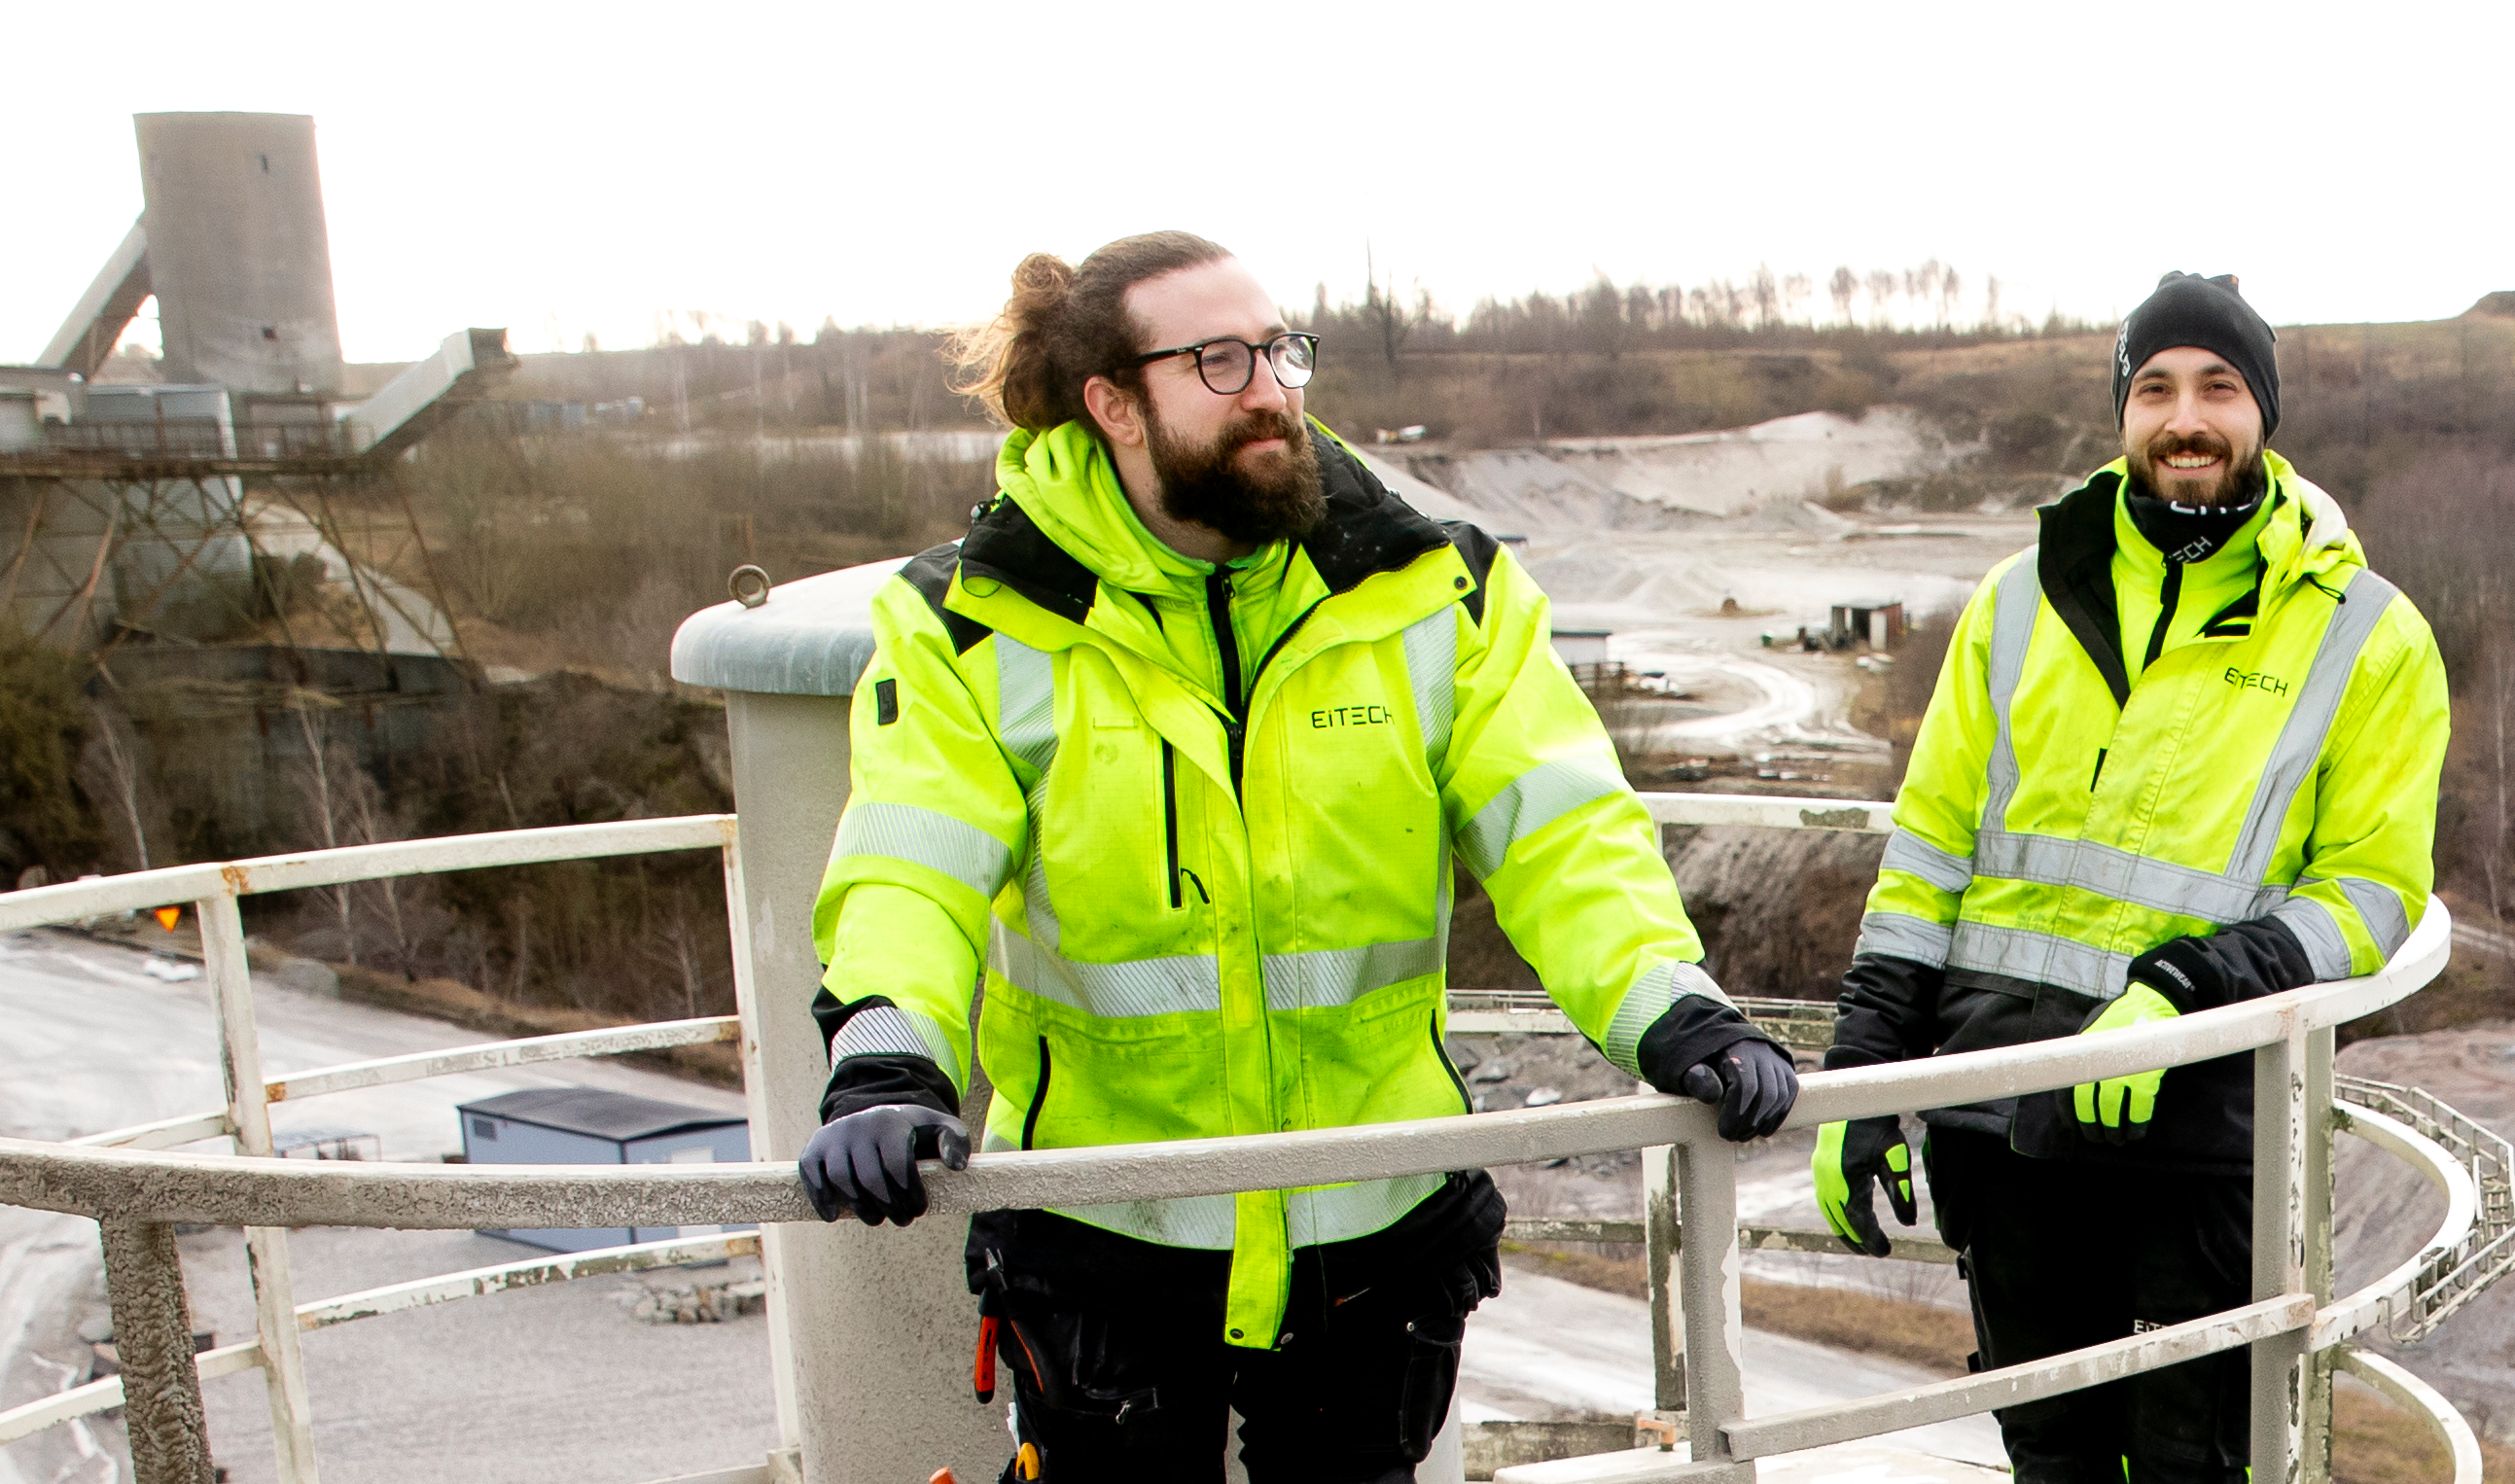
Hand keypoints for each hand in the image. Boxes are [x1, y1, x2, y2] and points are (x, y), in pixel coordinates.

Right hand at [797, 1104, 968, 1225]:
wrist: (874, 1117)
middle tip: (902, 1220)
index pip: (898, 1165)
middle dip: (889, 1206)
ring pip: (842, 1179)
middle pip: (871, 1177)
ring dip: (860, 1208)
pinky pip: (812, 1175)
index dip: (910, 1194)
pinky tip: (834, 1216)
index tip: (919, 1210)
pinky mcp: (813, 1148)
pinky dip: (820, 1197)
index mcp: (890, 1121)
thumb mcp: (941, 1128)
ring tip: (876, 1219)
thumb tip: (955, 1167)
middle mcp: (858, 1126)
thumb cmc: (913, 1132)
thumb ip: (956, 1142)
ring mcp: (833, 1136)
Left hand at [1675, 1038, 1798, 1140]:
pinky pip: (1789, 1095)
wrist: (1724, 1042)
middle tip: (1733, 1137)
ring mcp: (1777, 1060)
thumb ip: (1697, 1079)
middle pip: (1766, 1094)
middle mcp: (1762, 1052)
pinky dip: (1777, 1116)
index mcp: (1738, 1048)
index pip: (1745, 1085)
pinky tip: (1763, 1130)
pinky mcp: (1787, 1069)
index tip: (1723, 1132)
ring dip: (1764, 1122)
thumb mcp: (1692, 1066)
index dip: (1735, 1114)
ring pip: (1780, 1096)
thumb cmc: (1704, 1060)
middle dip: (1749, 1122)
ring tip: (1745, 1135)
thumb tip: (1713, 1096)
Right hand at [1813, 1117, 1916, 1256]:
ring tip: (1858, 1243)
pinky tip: (1845, 1218)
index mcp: (1847, 1180)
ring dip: (1843, 1230)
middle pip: (1840, 1221)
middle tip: (1874, 1252)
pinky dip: (1834, 1215)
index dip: (1872, 1239)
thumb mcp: (1895, 1159)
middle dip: (1857, 1240)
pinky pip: (1824, 1200)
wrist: (1855, 1099)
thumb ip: (1901, 1192)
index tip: (1885, 1251)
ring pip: (1829, 1212)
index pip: (1859, 1220)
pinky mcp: (1819, 1167)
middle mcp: (1828, 1180)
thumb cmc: (1878, 1127)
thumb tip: (1908, 1223)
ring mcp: (1820, 1173)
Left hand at [2068, 983, 2180, 1143]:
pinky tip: (2136, 1133)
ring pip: (2112, 1110)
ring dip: (2113, 1129)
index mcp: (2082, 1053)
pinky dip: (2137, 1125)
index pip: (2067, 1091)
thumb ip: (2083, 1052)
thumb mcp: (2091, 1030)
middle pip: (2088, 1104)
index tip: (2074, 1127)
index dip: (2069, 1114)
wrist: (2152, 1005)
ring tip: (2116, 1139)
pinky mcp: (2146, 1079)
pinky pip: (2139, 1110)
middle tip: (2096, 1138)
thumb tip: (2072, 1077)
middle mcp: (2099, 1065)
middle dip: (2091, 1126)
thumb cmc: (2119, 1018)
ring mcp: (2123, 1072)